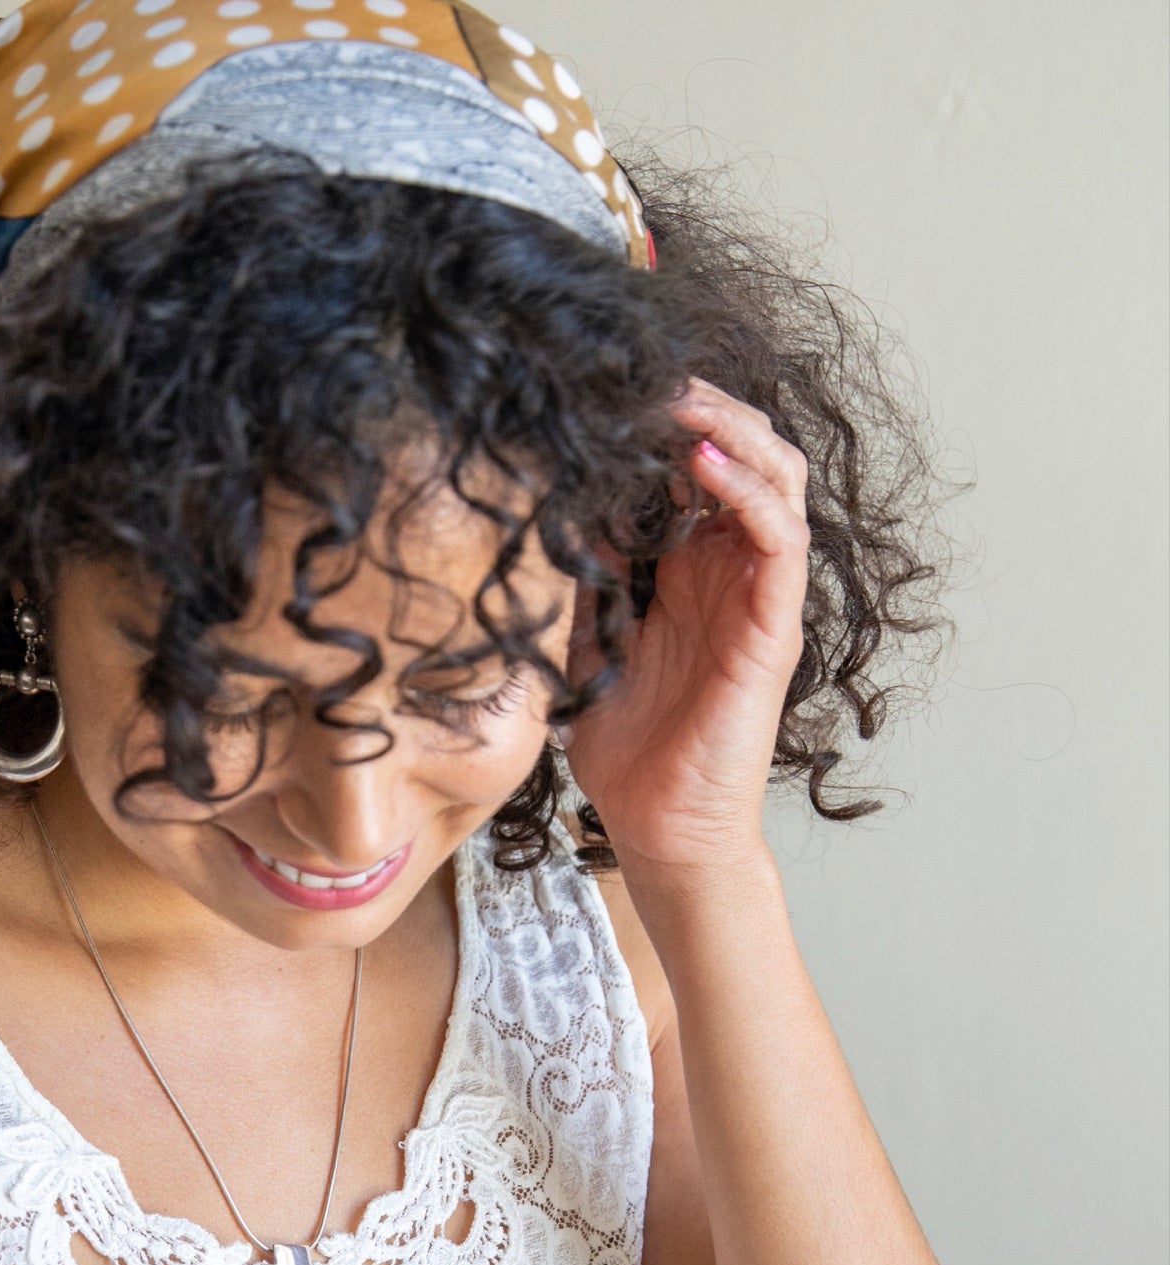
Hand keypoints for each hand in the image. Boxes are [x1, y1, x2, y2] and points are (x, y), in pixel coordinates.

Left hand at [560, 379, 809, 885]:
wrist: (659, 826)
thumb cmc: (627, 748)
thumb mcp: (584, 640)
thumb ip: (582, 575)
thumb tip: (550, 504)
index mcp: (689, 567)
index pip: (696, 464)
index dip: (667, 418)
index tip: (616, 382)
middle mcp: (731, 570)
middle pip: (744, 450)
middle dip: (703, 402)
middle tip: (651, 372)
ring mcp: (759, 593)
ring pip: (775, 474)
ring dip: (732, 426)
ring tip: (681, 398)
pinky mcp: (774, 625)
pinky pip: (780, 537)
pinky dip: (747, 489)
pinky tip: (701, 460)